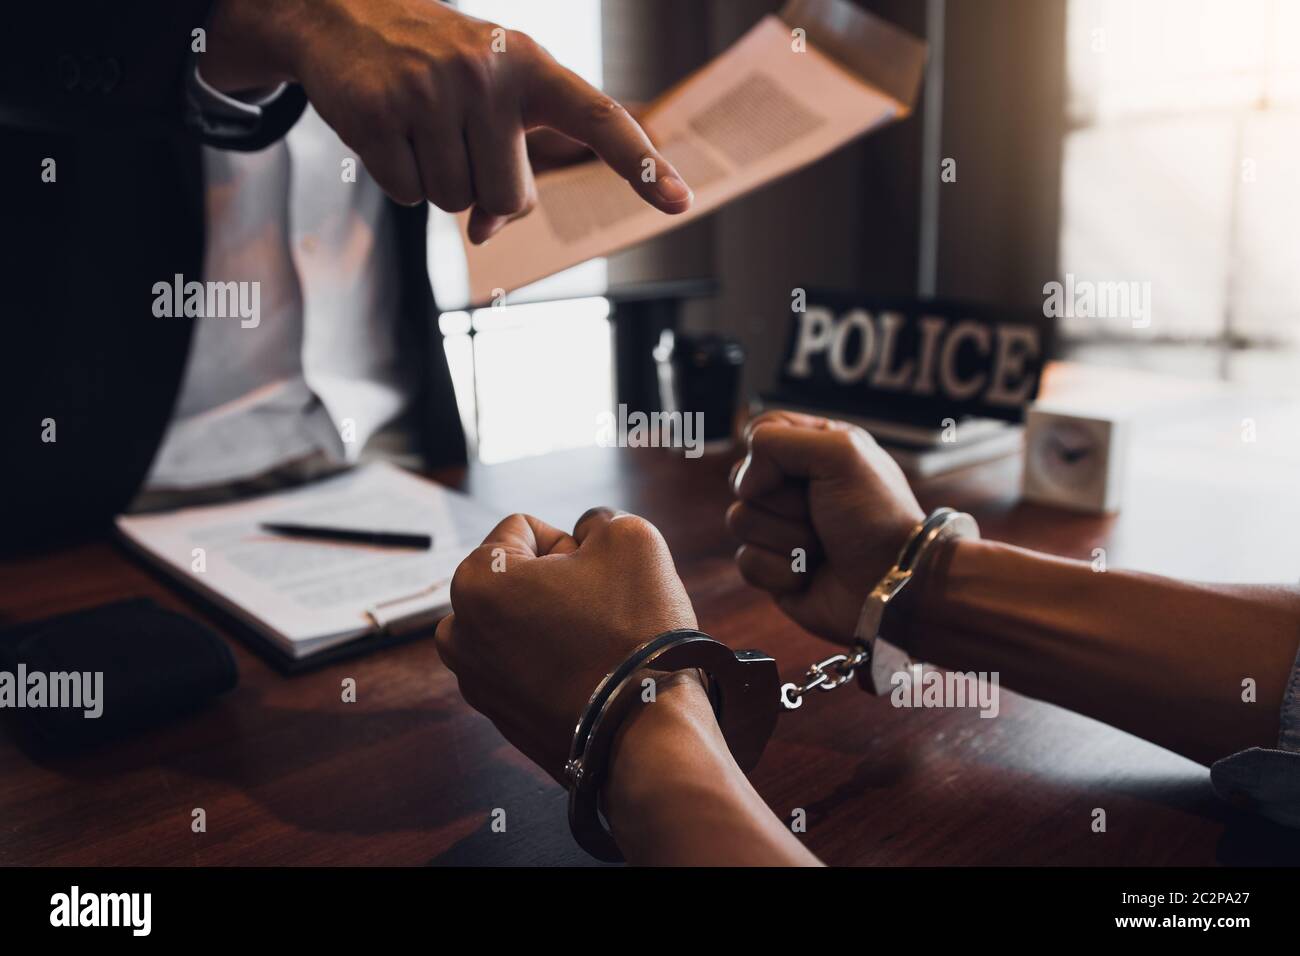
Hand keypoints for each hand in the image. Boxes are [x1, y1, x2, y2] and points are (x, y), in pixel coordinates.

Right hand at [203, 0, 692, 242]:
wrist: (342, 14)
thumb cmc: (437, 67)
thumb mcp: (489, 99)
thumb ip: (508, 165)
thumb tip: (486, 232)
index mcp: (532, 65)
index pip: (599, 119)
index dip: (641, 165)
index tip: (683, 201)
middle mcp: (488, 73)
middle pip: (511, 197)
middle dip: (484, 190)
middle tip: (457, 138)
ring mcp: (431, 91)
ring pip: (456, 203)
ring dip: (438, 183)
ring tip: (421, 128)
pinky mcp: (379, 115)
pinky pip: (409, 196)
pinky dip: (400, 180)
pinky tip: (390, 132)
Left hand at [435, 508, 697, 783]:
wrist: (646, 731)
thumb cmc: (635, 628)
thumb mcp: (630, 539)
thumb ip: (598, 521)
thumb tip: (586, 534)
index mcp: (474, 581)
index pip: (524, 529)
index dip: (572, 544)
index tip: (598, 579)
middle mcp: (458, 633)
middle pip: (516, 579)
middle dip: (556, 585)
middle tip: (600, 611)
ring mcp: (475, 682)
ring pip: (522, 623)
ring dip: (554, 623)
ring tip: (594, 646)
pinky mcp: (500, 718)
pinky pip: (528, 668)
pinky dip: (555, 664)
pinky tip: (591, 677)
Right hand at [727, 411, 923, 642]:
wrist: (894, 587)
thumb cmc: (877, 518)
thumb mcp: (840, 453)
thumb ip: (777, 440)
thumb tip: (744, 483)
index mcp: (816, 449)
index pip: (760, 432)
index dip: (767, 453)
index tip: (804, 472)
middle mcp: (796, 486)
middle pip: (742, 479)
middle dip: (783, 502)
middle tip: (822, 514)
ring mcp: (781, 528)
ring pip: (740, 521)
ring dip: (786, 538)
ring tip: (822, 547)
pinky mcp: (773, 568)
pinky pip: (747, 562)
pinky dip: (781, 571)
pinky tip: (811, 574)